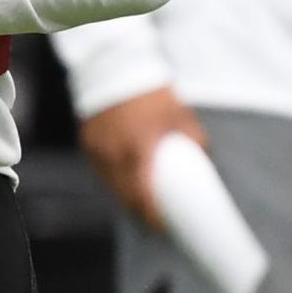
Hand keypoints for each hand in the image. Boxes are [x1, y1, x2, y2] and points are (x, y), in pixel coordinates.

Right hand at [79, 87, 206, 228]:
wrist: (116, 66)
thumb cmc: (151, 92)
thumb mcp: (178, 113)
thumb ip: (193, 137)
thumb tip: (204, 155)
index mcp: (139, 151)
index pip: (143, 196)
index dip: (152, 215)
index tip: (163, 225)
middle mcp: (114, 155)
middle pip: (126, 196)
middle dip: (140, 210)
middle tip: (155, 216)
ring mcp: (98, 150)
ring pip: (111, 185)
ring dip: (126, 194)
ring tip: (142, 198)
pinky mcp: (87, 141)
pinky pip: (101, 168)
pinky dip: (113, 175)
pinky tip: (125, 175)